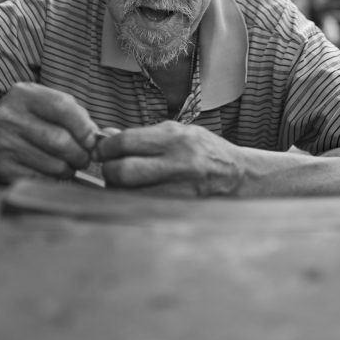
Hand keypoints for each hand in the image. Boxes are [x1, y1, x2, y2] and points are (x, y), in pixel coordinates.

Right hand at [0, 83, 98, 183]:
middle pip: (59, 140)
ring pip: (53, 164)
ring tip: (70, 165)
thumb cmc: (25, 120)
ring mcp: (3, 143)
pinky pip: (41, 179)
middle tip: (85, 158)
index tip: (92, 139)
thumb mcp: (43, 105)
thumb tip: (97, 136)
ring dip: (70, 168)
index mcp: (22, 95)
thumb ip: (72, 114)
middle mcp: (9, 116)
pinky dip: (54, 179)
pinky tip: (53, 172)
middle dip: (81, 153)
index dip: (84, 127)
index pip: (62, 107)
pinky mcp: (2, 168)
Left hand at [96, 121, 242, 196]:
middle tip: (108, 169)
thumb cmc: (203, 149)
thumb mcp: (176, 132)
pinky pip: (144, 206)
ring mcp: (180, 188)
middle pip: (124, 171)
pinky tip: (135, 194)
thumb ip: (141, 135)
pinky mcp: (180, 207)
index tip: (101, 150)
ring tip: (120, 182)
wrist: (237, 174)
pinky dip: (132, 201)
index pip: (126, 142)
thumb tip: (105, 135)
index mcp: (175, 138)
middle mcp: (178, 162)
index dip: (106, 147)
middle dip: (108, 171)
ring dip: (117, 189)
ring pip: (130, 194)